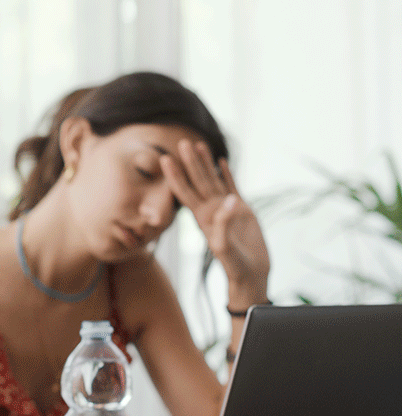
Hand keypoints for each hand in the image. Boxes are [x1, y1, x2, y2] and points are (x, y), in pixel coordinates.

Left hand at [160, 140, 269, 298]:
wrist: (250, 274)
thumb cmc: (234, 265)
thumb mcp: (224, 248)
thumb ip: (223, 224)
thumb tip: (229, 199)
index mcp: (202, 218)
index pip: (184, 192)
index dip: (175, 176)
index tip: (165, 159)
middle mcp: (210, 210)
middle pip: (197, 181)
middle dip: (189, 162)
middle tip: (182, 142)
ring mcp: (225, 208)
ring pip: (212, 180)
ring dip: (205, 163)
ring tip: (198, 144)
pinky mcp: (242, 209)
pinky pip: (232, 186)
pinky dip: (226, 173)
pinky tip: (220, 161)